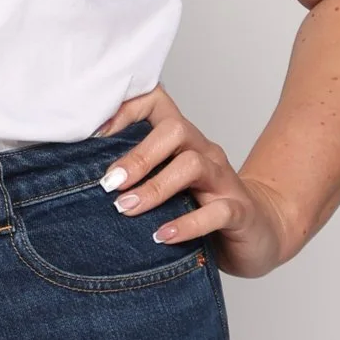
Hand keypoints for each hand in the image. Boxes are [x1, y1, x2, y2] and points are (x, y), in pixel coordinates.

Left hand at [95, 85, 300, 280]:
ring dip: (155, 188)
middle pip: (174, 130)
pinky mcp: (239, 211)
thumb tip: (81, 182)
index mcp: (183, 142)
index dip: (126, 110)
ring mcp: (223, 180)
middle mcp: (204, 153)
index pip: (157, 104)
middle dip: (137, 157)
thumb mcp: (166, 189)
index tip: (95, 135)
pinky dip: (186, 224)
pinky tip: (162, 235)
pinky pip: (216, 211)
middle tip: (109, 185)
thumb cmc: (202, 209)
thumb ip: (135, 179)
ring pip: (192, 165)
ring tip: (127, 209)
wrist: (259, 233)